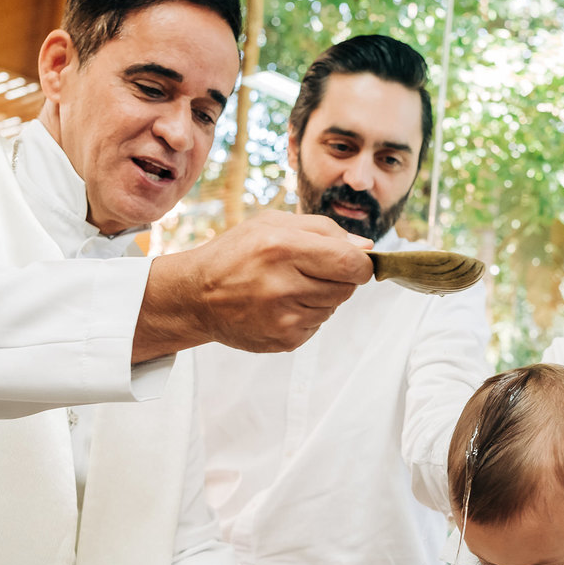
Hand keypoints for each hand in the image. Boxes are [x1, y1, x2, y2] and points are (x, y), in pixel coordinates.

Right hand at [134, 211, 373, 360]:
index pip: (351, 264)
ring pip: (334, 307)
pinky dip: (307, 315)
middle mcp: (282, 285)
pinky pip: (318, 325)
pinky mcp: (285, 340)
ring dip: (322, 297)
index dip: (360, 264)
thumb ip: (325, 230)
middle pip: (347, 288)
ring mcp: (283, 318)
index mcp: (282, 248)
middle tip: (309, 271)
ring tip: (288, 287)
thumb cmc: (237, 254)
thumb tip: (366, 248)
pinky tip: (280, 306)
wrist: (197, 296)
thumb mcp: (274, 224)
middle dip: (339, 278)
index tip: (352, 262)